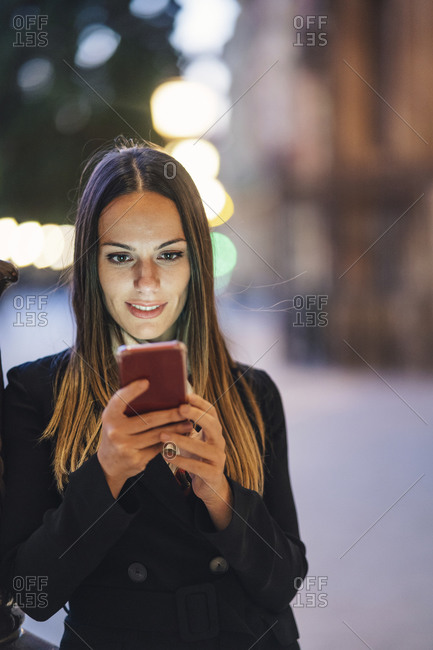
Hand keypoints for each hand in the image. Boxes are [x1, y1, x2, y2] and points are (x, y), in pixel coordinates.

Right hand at [97, 379, 192, 497]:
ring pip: (157, 435)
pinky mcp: (136, 460)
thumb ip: (128, 407)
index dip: (132, 390)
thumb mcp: (116, 420)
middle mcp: (115, 432)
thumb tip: (157, 393)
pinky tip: (180, 436)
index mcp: (109, 417)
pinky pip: (157, 447)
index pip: (119, 400)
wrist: (109, 464)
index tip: (147, 382)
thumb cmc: (117, 434)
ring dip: (175, 429)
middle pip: (148, 419)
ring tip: (188, 423)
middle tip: (185, 409)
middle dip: (170, 414)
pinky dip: (170, 441)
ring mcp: (125, 447)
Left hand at [160, 393, 228, 504]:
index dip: (201, 403)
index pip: (211, 412)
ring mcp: (218, 458)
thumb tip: (167, 405)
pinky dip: (181, 461)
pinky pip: (196, 466)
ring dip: (181, 440)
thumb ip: (184, 425)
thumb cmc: (196, 457)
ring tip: (162, 435)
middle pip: (212, 424)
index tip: (187, 395)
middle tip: (179, 409)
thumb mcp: (191, 439)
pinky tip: (167, 456)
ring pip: (202, 447)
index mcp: (214, 431)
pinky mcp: (213, 474)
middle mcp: (219, 442)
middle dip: (197, 415)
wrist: (209, 486)